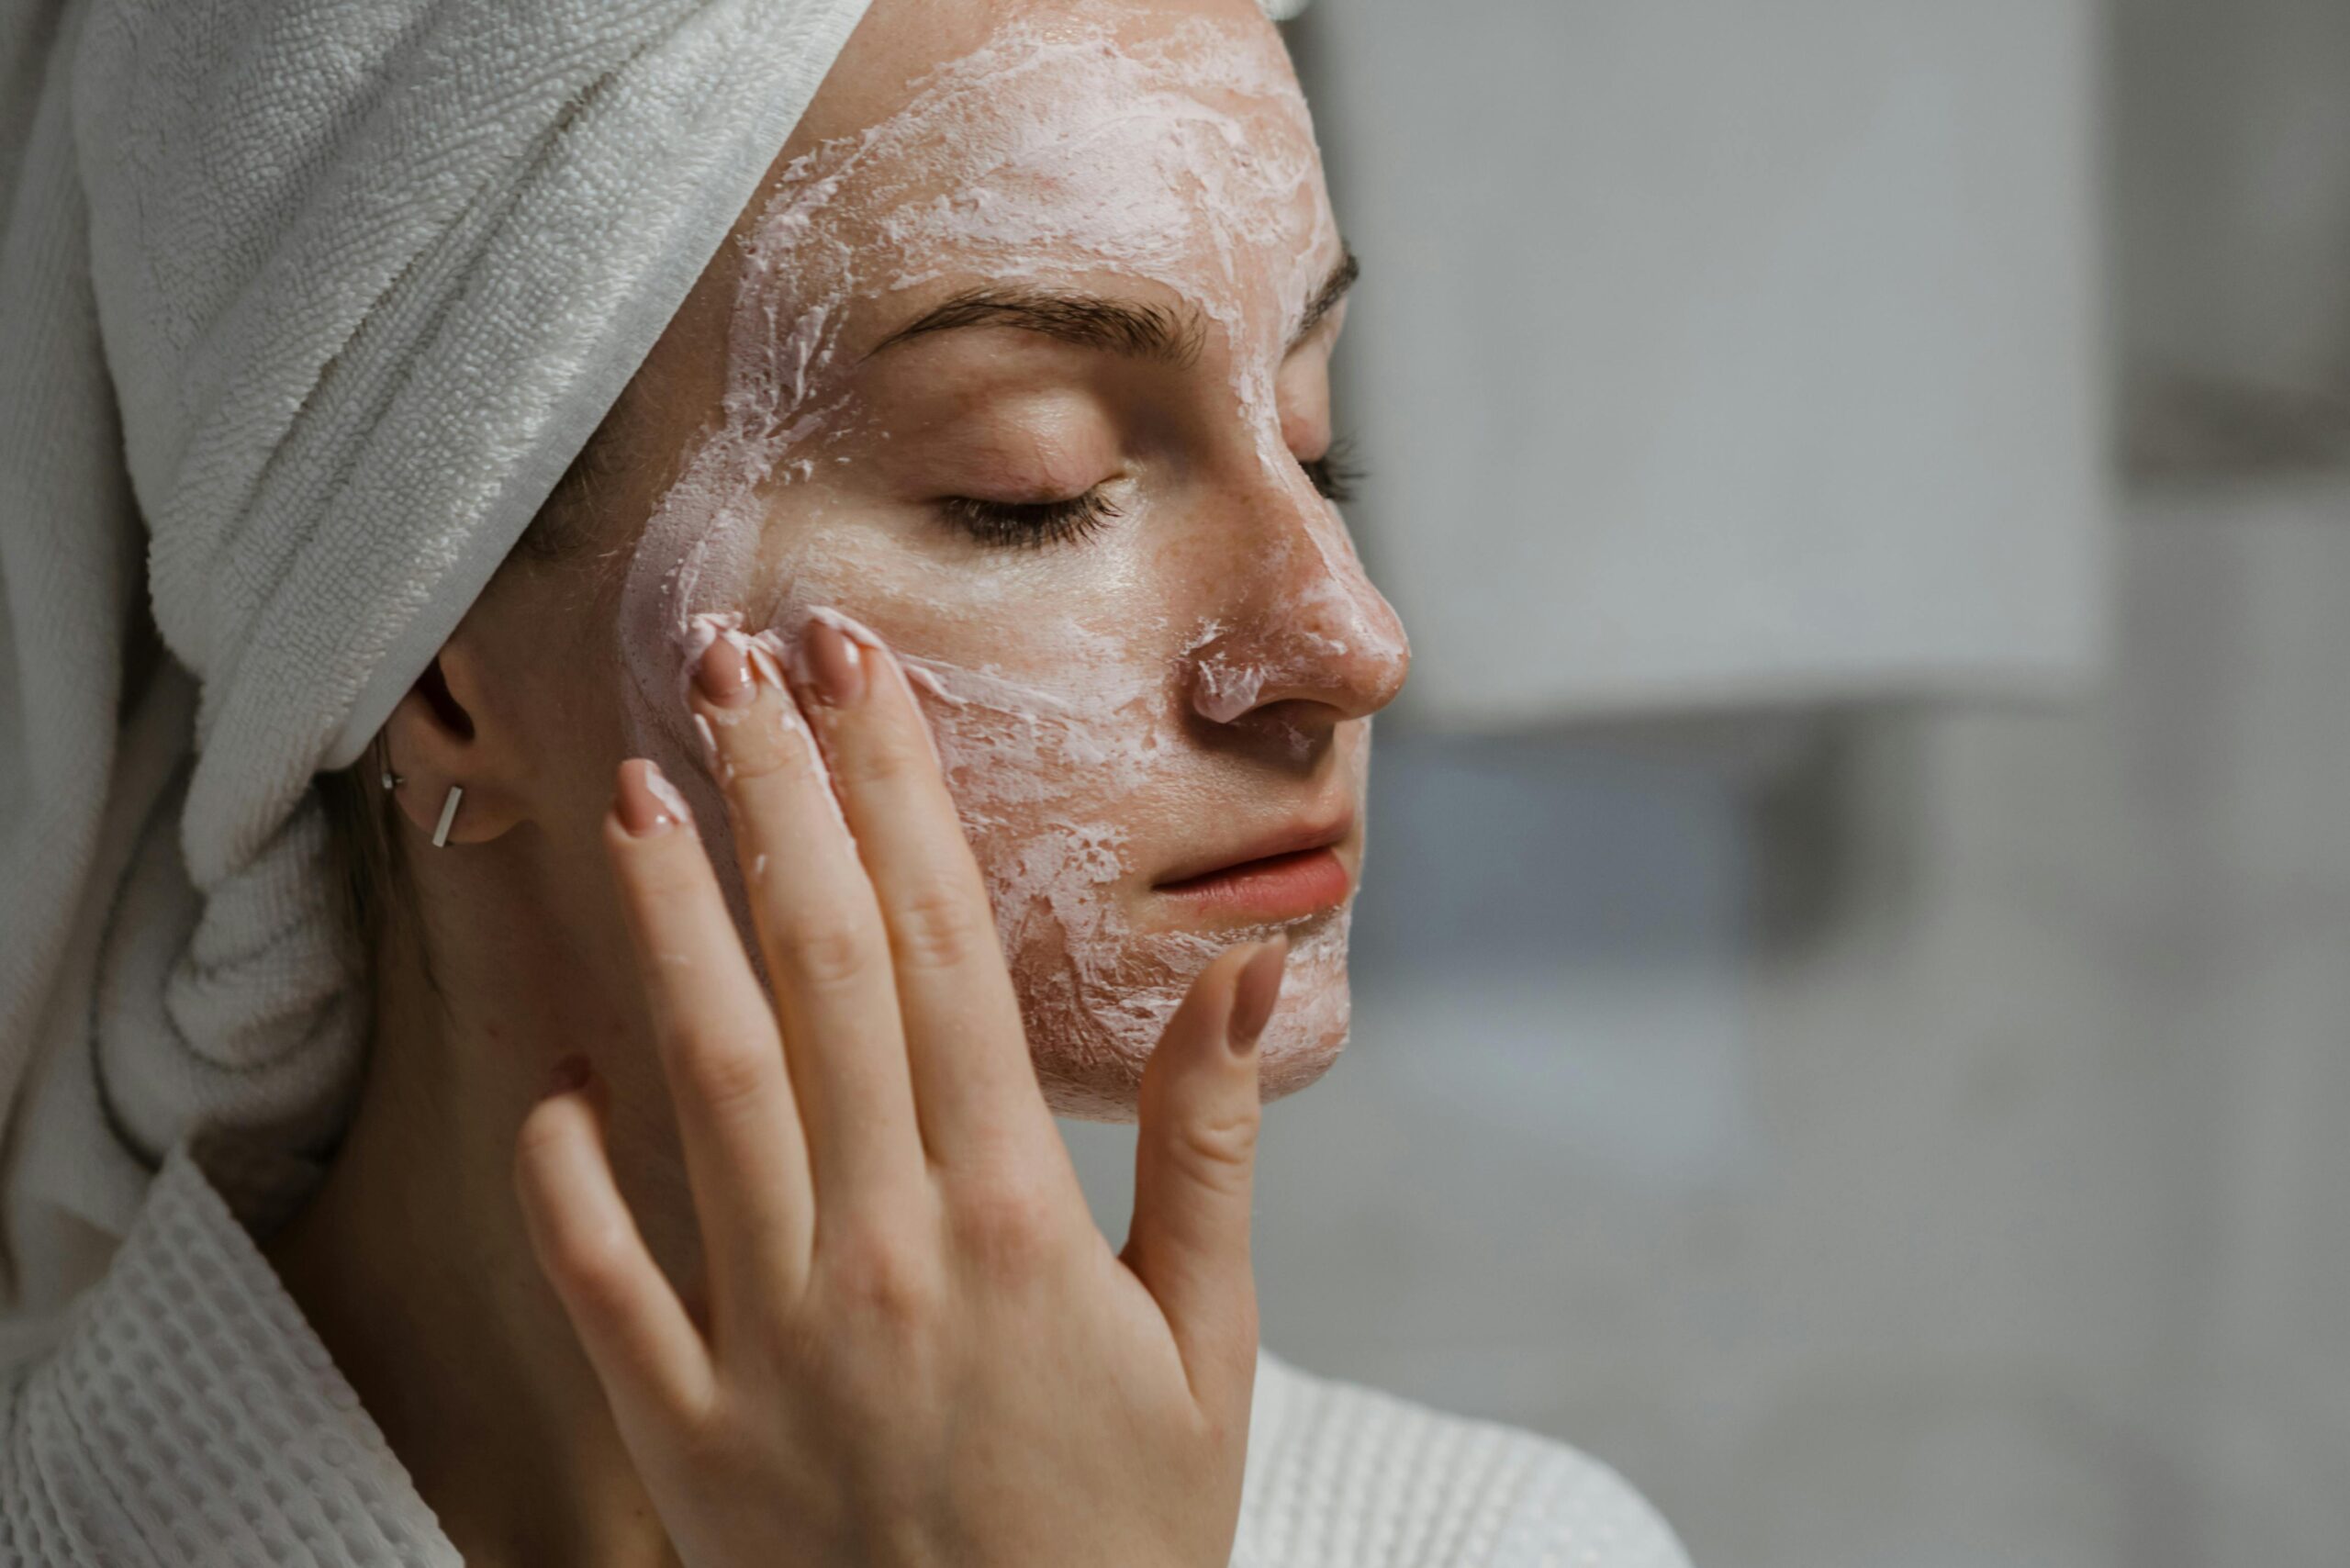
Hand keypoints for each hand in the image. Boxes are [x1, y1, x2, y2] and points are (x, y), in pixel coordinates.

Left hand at [512, 615, 1286, 1567]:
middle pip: (823, 972)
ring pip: (703, 1082)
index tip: (859, 675)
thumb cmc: (1126, 1537)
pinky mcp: (684, 1431)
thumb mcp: (1210, 1350)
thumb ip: (1207, 1152)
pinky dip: (564, 1160)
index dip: (895, 794)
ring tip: (639, 791)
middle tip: (731, 661)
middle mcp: (884, 1249)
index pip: (947, 951)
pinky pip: (597, 1272)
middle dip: (777, 799)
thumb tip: (1233, 975)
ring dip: (666, 923)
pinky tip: (557, 1060)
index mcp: (1017, 1215)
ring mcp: (769, 1338)